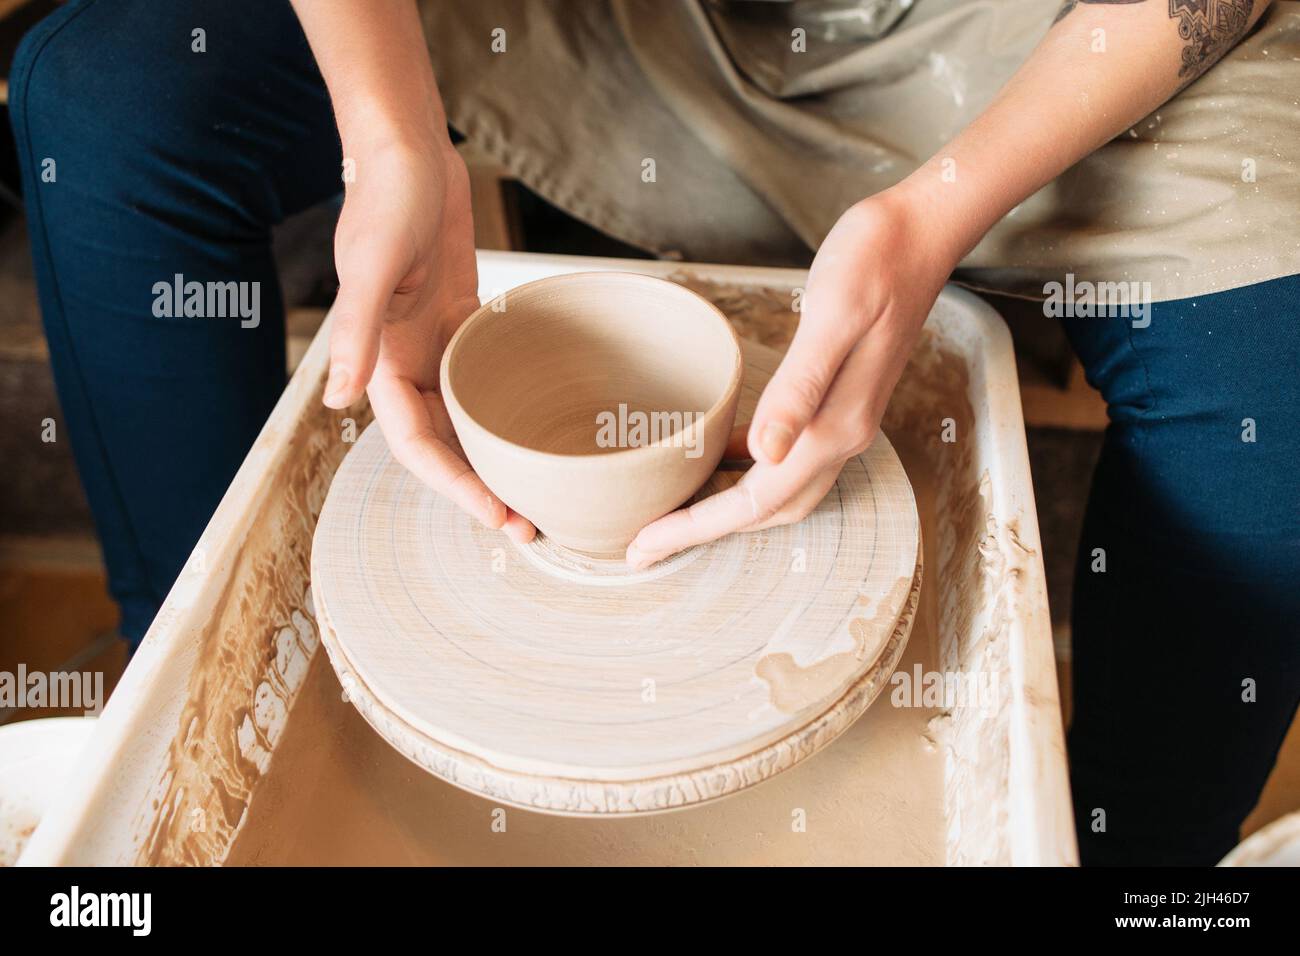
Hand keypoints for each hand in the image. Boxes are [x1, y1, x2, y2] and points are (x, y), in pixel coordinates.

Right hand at [322, 138, 534, 542]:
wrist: (409, 150)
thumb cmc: (387, 198)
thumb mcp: (374, 264)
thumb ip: (357, 333)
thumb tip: (340, 404)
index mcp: (380, 362)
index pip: (416, 444)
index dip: (453, 485)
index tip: (495, 514)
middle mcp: (405, 363)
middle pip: (444, 444)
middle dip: (481, 488)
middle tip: (529, 524)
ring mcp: (433, 346)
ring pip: (464, 420)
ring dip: (494, 457)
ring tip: (538, 491)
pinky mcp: (459, 324)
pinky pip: (481, 382)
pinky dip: (501, 411)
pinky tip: (536, 429)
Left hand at [626, 187, 955, 568]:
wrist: (921, 232)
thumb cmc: (874, 261)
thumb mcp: (831, 316)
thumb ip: (798, 389)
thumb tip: (762, 455)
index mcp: (834, 424)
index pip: (756, 501)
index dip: (698, 528)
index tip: (644, 547)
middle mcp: (843, 435)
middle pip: (766, 510)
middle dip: (704, 530)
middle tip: (644, 543)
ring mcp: (844, 422)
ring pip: (780, 493)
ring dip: (729, 510)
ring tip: (675, 512)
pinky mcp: (839, 402)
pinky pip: (788, 460)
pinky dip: (751, 474)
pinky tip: (722, 459)